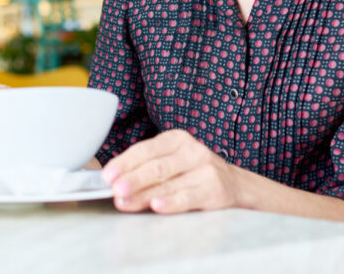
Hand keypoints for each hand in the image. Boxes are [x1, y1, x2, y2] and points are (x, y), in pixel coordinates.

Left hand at [101, 129, 243, 213]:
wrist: (235, 185)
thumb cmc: (193, 173)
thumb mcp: (173, 161)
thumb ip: (147, 168)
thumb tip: (114, 182)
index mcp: (176, 139)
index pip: (145, 150)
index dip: (124, 163)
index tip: (107, 175)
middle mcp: (192, 150)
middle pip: (155, 166)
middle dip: (132, 179)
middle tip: (114, 189)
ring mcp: (205, 169)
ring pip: (168, 183)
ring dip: (143, 195)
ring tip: (124, 202)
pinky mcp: (214, 190)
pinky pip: (187, 197)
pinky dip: (170, 202)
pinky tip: (156, 205)